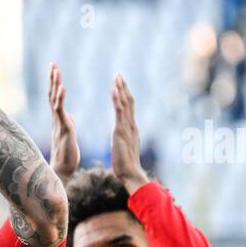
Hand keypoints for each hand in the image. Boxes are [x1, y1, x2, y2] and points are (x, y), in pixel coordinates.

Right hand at [48, 63, 79, 183]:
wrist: (62, 170)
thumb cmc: (66, 155)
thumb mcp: (69, 134)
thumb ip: (68, 122)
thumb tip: (69, 115)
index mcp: (59, 119)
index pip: (55, 97)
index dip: (55, 83)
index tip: (55, 69)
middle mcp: (56, 119)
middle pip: (52, 94)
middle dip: (52, 79)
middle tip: (52, 64)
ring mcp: (58, 123)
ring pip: (54, 99)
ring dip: (55, 84)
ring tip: (56, 70)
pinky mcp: (63, 128)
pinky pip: (60, 110)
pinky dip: (61, 97)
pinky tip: (62, 87)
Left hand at [110, 74, 148, 193]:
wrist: (130, 172)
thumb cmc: (124, 163)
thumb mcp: (122, 146)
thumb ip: (122, 138)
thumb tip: (120, 133)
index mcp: (130, 128)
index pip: (128, 107)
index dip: (124, 95)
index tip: (119, 84)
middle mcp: (131, 124)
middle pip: (129, 101)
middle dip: (123, 87)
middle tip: (118, 74)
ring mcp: (127, 127)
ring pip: (125, 103)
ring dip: (121, 89)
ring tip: (116, 77)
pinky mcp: (121, 131)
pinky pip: (120, 112)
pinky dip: (117, 100)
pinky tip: (114, 90)